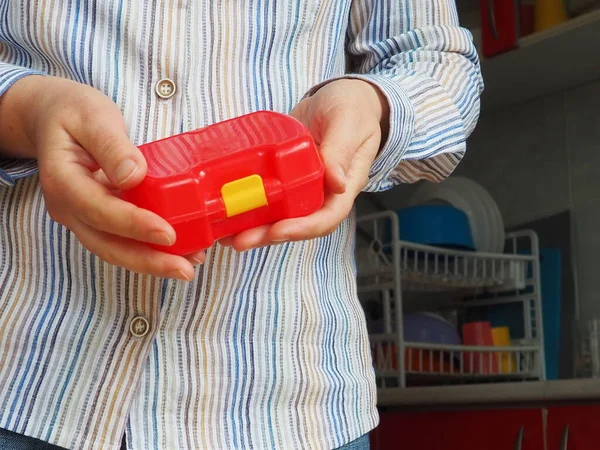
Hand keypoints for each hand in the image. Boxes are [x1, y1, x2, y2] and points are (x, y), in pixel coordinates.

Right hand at [0, 76, 202, 279]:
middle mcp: (68, 206)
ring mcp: (81, 216)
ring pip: (113, 249)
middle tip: (185, 269)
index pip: (99, 209)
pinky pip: (121, 240)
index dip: (133, 224)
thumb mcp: (93, 116)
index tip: (167, 233)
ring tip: (187, 266)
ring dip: (150, 262)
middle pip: (106, 243)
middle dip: (147, 260)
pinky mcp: (97, 217)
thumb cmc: (72, 112)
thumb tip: (134, 176)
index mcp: (62, 180)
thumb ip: (112, 145)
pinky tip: (178, 251)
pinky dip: (147, 249)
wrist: (50, 117)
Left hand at [220, 78, 388, 250]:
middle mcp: (322, 192)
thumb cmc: (352, 107)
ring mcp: (302, 186)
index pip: (326, 218)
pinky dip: (248, 207)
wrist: (338, 97)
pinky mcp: (284, 176)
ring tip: (225, 236)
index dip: (301, 229)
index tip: (276, 231)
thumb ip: (340, 151)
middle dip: (268, 235)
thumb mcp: (347, 124)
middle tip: (239, 241)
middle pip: (297, 224)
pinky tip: (226, 212)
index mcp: (343, 185)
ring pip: (279, 215)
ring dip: (254, 228)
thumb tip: (337, 184)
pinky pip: (268, 196)